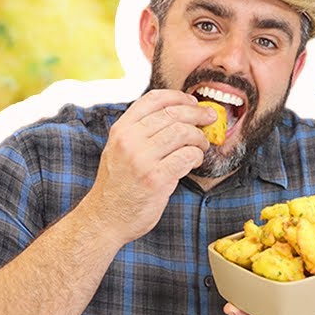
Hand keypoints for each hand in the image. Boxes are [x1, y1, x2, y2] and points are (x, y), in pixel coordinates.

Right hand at [83, 89, 214, 245]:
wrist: (105, 218)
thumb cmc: (117, 186)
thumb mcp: (117, 150)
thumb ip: (138, 132)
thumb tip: (175, 116)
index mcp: (120, 130)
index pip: (153, 99)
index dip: (179, 97)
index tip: (192, 102)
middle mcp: (129, 140)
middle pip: (173, 113)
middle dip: (198, 114)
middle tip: (210, 119)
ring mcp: (142, 159)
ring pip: (183, 132)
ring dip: (199, 137)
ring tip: (201, 145)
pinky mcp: (156, 178)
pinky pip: (187, 156)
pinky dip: (197, 156)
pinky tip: (194, 161)